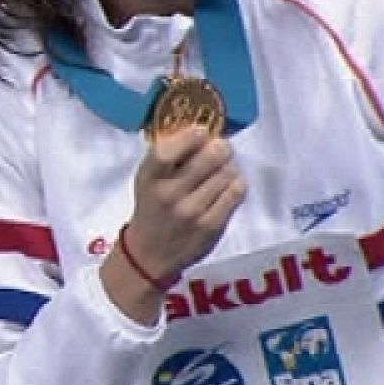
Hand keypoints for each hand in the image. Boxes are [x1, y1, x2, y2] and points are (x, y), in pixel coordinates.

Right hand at [125, 125, 246, 278]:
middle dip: (220, 147)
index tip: (201, 131)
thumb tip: (201, 131)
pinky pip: (236, 192)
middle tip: (221, 148)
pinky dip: (236, 183)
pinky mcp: (212, 225)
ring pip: (226, 173)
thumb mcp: (147, 181)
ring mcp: (192, 211)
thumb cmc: (151, 207)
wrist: (150, 253)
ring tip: (221, 171)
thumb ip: (167, 158)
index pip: (167, 152)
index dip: (190, 137)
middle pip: (208, 158)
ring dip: (228, 167)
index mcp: (148, 179)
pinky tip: (228, 185)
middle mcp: (169, 195)